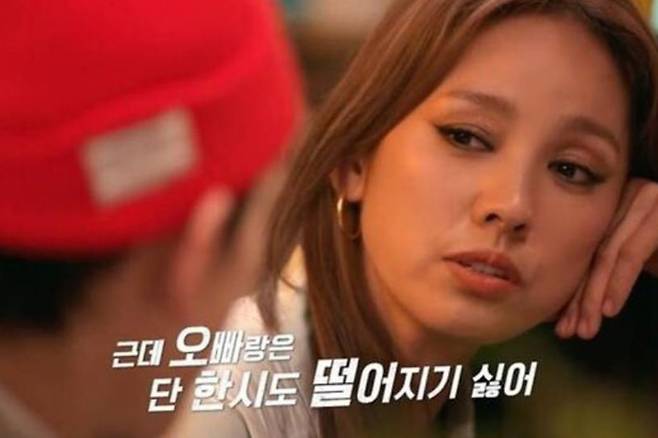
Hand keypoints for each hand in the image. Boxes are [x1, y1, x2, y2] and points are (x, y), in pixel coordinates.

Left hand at [555, 178, 657, 339]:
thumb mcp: (644, 260)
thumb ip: (612, 272)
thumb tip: (571, 306)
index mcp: (621, 203)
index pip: (590, 252)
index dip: (574, 290)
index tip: (562, 325)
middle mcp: (631, 194)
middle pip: (595, 253)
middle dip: (579, 297)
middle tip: (568, 332)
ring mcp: (649, 199)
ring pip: (608, 254)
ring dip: (593, 295)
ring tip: (585, 328)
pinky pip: (631, 252)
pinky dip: (618, 282)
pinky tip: (608, 309)